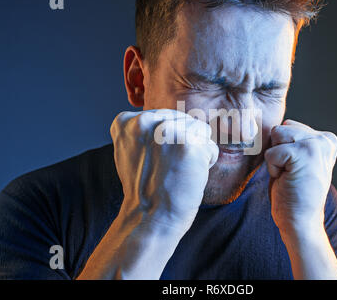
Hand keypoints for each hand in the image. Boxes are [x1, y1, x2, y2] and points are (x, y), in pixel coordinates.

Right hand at [110, 109, 218, 233]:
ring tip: (178, 171)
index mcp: (126, 121)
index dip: (166, 141)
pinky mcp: (188, 143)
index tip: (155, 162)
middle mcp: (144, 121)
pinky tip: (188, 177)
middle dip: (183, 143)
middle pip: (183, 120)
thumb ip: (149, 131)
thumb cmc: (145, 189)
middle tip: (167, 169)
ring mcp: (166, 130)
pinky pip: (210, 148)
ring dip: (196, 152)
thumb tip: (179, 118)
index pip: (164, 117)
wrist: (149, 218)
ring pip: (199, 131)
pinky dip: (206, 164)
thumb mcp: (134, 150)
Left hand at [264, 119, 336, 235]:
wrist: (301, 221)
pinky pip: (270, 153)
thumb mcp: (296, 160)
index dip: (282, 149)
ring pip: (276, 136)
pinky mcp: (303, 154)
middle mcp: (325, 139)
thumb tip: (272, 125)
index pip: (288, 126)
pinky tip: (287, 180)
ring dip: (275, 159)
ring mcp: (316, 145)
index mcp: (326, 140)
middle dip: (278, 151)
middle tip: (291, 172)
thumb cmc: (294, 193)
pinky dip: (272, 169)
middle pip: (281, 128)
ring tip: (289, 175)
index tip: (295, 168)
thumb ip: (292, 140)